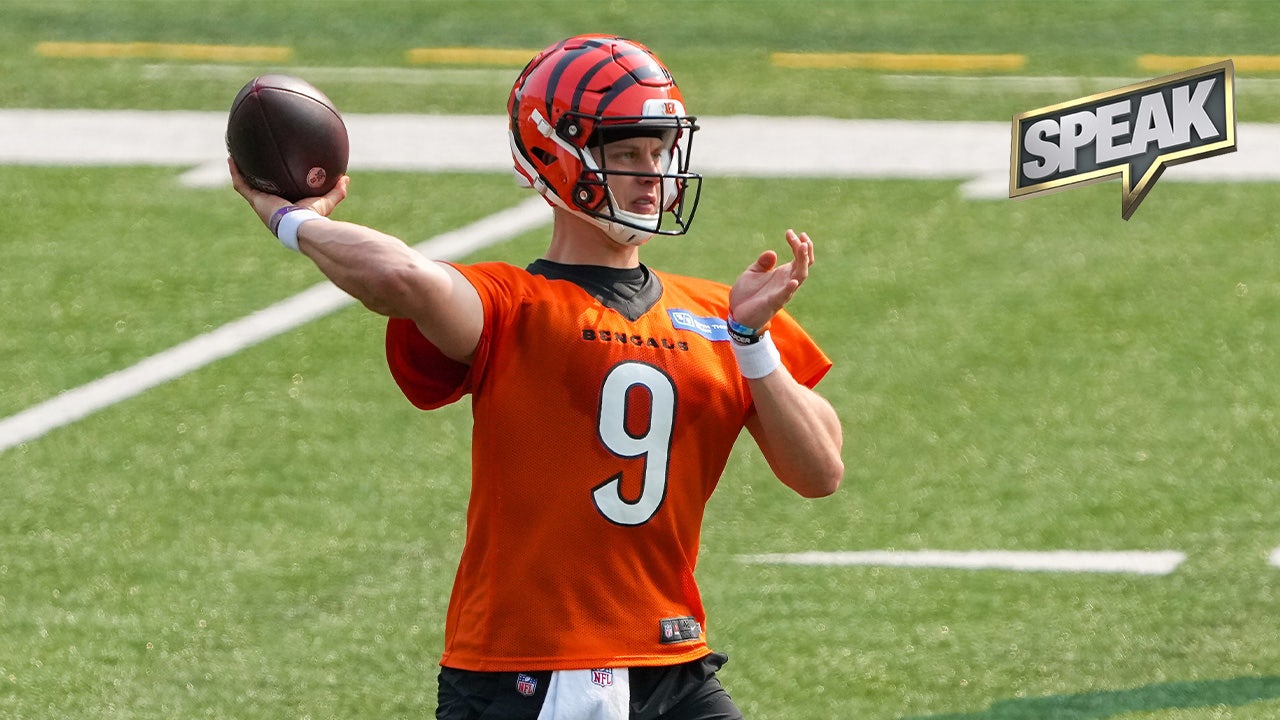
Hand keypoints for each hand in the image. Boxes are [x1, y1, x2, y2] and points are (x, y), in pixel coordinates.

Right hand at [227, 157, 349, 229]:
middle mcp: (270, 206)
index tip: (273, 176)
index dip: (274, 186)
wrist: (301, 225)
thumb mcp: (327, 201)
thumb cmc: (313, 217)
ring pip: (246, 185)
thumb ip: (337, 191)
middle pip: (260, 190)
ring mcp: (260, 203)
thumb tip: (345, 178)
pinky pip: (241, 184)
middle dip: (255, 178)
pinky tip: (232, 159)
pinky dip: (235, 172)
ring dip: (241, 173)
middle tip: (252, 164)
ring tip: (237, 157)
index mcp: (284, 207)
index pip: (277, 195)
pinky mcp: (255, 200)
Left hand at [727, 229, 814, 329]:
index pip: (798, 257)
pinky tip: (794, 280)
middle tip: (800, 236)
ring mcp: (782, 292)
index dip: (798, 244)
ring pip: (800, 276)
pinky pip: (785, 295)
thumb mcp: (753, 273)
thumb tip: (773, 252)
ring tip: (803, 247)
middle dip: (804, 249)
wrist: (737, 315)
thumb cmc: (747, 295)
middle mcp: (786, 282)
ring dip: (803, 262)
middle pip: (804, 264)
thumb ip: (763, 263)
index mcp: (783, 274)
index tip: (789, 232)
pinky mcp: (773, 302)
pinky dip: (790, 287)